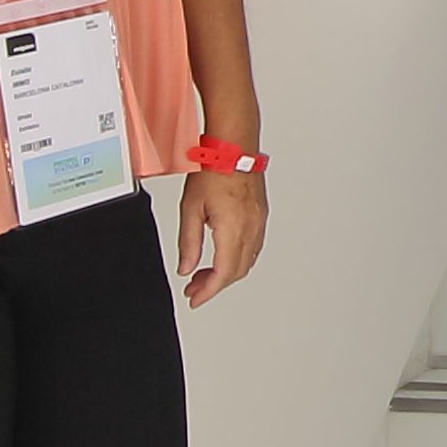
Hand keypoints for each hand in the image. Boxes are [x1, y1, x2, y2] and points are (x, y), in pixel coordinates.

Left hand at [175, 164, 270, 308]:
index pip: (223, 273)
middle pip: (236, 272)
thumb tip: (185, 268)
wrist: (233, 147)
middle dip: (215, 285)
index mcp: (233, 228)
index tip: (195, 299)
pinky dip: (237, 259)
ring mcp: (259, 223)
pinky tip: (222, 256)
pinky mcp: (260, 216)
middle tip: (195, 287)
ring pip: (247, 262)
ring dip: (226, 273)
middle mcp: (251, 228)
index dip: (208, 291)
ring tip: (205, 274)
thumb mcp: (191, 208)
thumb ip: (188, 242)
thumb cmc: (214, 169)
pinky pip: (253, 248)